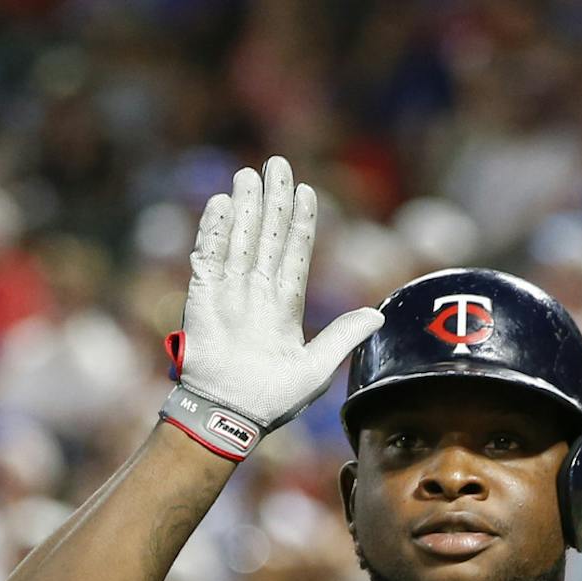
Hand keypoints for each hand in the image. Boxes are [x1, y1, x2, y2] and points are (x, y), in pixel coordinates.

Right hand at [159, 156, 382, 460]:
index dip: (301, 222)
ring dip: (245, 207)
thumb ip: (344, 337)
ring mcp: (229, 293)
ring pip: (240, 239)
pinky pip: (208, 257)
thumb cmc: (271, 400)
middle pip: (267, 236)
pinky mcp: (202, 298)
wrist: (228, 416)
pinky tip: (222, 204)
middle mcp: (256, 294)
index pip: (295, 253)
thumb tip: (379, 314)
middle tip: (277, 164)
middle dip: (273, 200)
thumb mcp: (318, 369)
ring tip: (249, 174)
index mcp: (284, 307)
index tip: (307, 191)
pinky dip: (214, 230)